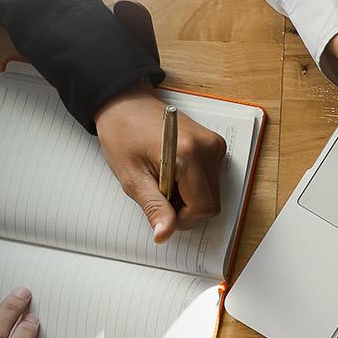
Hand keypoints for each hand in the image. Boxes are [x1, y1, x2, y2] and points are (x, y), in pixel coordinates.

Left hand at [95, 82, 228, 242]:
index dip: (183, 218)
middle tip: (158, 192)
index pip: (203, 207)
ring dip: (189, 197)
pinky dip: (193, 185)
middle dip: (185, 208)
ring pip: (212, 194)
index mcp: (189, 154)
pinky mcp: (215, 146)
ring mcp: (215, 146)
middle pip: (211, 203)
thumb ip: (153, 207)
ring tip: (164, 180)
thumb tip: (165, 234)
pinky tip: (174, 173)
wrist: (125, 102)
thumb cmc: (122, 133)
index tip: (162, 211)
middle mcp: (209, 148)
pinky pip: (211, 180)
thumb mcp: (131, 177)